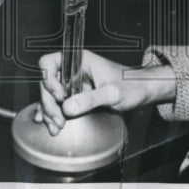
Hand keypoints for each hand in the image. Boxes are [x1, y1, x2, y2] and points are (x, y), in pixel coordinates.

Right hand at [34, 49, 175, 135]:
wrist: (142, 92)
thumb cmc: (131, 86)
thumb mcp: (113, 93)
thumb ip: (91, 99)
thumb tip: (67, 107)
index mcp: (80, 60)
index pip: (50, 62)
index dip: (49, 79)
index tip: (59, 96)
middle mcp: (73, 70)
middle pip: (47, 82)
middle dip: (49, 103)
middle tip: (59, 120)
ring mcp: (73, 83)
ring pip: (50, 95)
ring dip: (49, 111)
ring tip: (57, 127)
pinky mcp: (76, 96)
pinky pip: (58, 103)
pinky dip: (52, 113)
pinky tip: (50, 124)